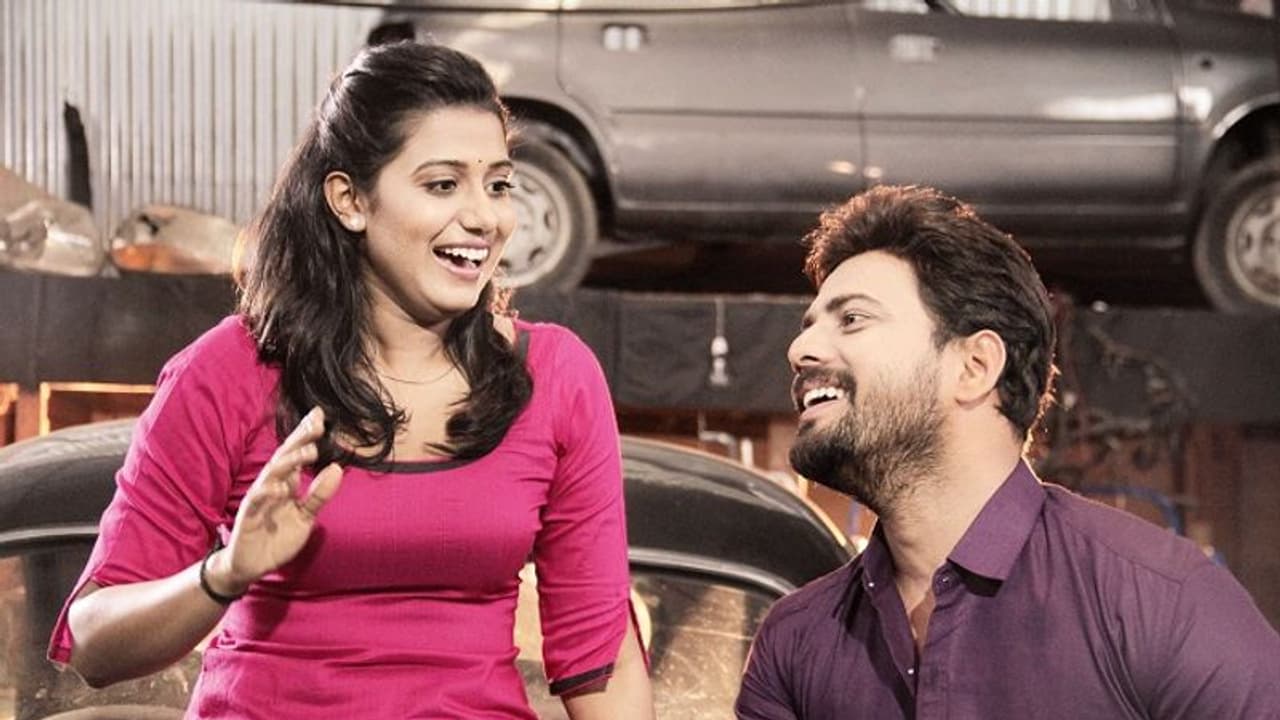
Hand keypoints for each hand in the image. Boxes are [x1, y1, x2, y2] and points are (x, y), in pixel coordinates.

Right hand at [206, 406, 342, 595]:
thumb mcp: (306, 516)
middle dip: (300, 439)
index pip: (296, 453)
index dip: (306, 435)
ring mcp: (258, 499)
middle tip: (317, 423)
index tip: (320, 414)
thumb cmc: (277, 538)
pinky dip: (268, 492)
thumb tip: (337, 468)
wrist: (252, 565)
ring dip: (290, 462)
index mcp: (285, 483)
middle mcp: (271, 486)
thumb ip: (319, 494)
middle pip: (285, 457)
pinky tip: (282, 487)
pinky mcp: (248, 516)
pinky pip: (257, 500)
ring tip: (310, 451)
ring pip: (272, 474)